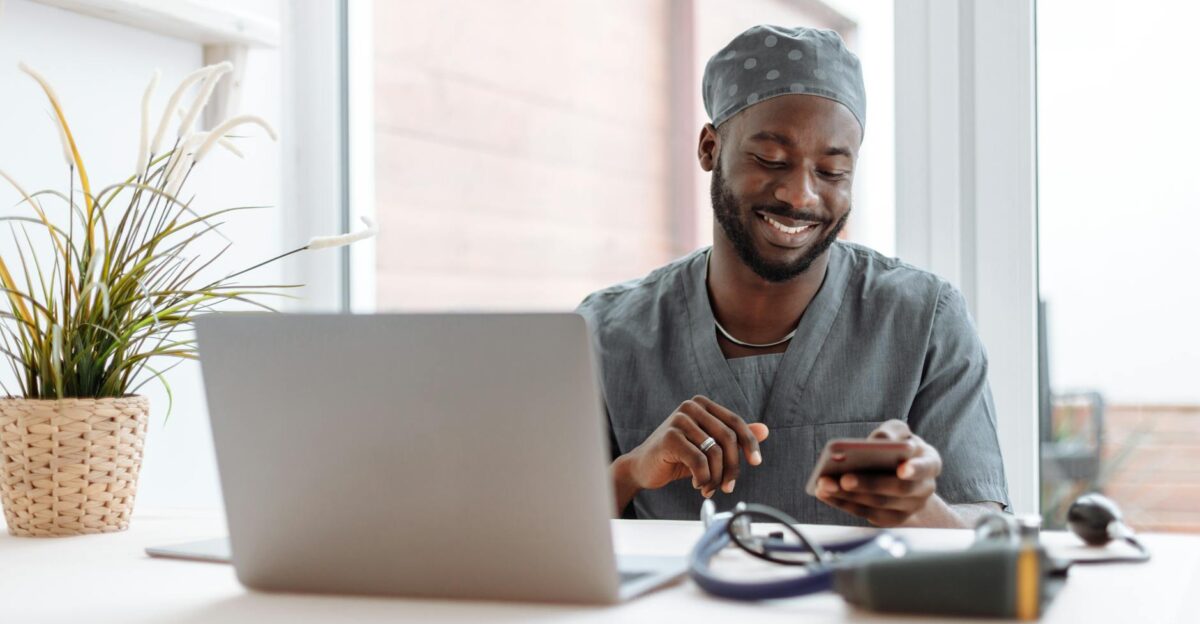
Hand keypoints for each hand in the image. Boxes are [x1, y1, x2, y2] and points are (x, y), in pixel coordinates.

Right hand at [618, 395, 768, 498]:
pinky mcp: (670, 437)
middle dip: (732, 467)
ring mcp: (678, 420)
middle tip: (728, 486)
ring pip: (715, 453)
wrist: (641, 468)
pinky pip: (700, 461)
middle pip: (728, 438)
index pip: (735, 422)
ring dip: (716, 477)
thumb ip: (733, 437)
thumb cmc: (676, 457)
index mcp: (702, 404)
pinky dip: (703, 478)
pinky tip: (697, 484)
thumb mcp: (708, 447)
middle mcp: (691, 406)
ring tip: (709, 488)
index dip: (749, 443)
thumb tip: (765, 430)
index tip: (756, 462)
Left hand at [814, 419, 941, 526]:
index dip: (915, 469)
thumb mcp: (899, 433)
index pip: (925, 467)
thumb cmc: (899, 446)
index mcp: (930, 462)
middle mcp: (924, 489)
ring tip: (825, 484)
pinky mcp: (891, 519)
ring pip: (879, 505)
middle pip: (898, 490)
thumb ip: (892, 432)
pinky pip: (867, 514)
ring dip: (849, 496)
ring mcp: (909, 508)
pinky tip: (825, 493)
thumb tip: (880, 440)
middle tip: (844, 478)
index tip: (902, 469)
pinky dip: (844, 504)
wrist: (903, 472)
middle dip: (869, 484)